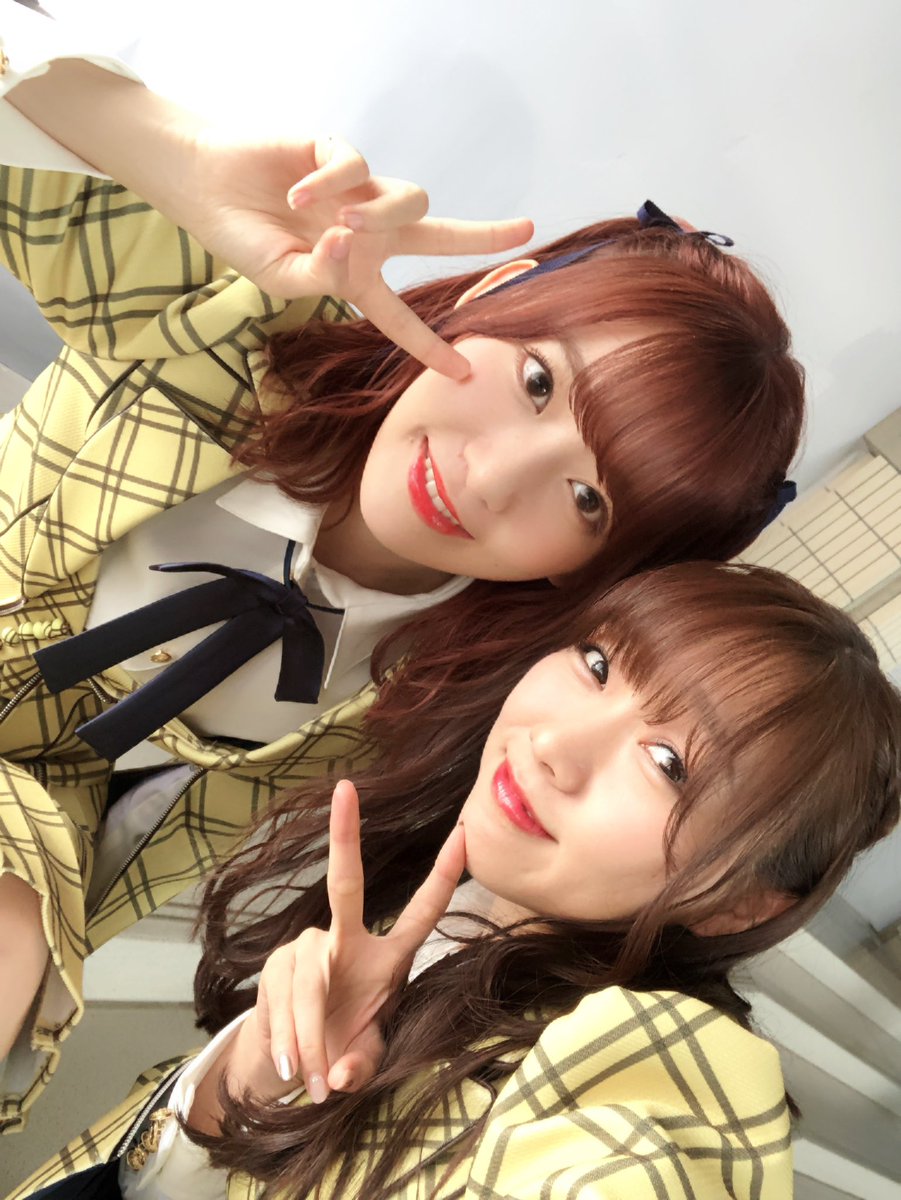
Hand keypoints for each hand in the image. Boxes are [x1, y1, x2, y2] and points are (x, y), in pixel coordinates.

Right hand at [189, 132, 533, 378]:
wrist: (206, 185)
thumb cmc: (244, 237)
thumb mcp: (281, 277)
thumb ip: (319, 275)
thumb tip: (351, 245)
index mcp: (356, 275)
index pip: (400, 319)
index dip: (430, 348)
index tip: (464, 372)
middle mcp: (368, 234)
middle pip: (438, 236)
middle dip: (482, 236)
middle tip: (525, 232)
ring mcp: (358, 193)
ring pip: (408, 201)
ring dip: (382, 215)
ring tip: (339, 224)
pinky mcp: (341, 155)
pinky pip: (356, 169)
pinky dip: (329, 184)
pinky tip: (296, 194)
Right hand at [236, 779, 464, 1104]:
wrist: (289, 1067)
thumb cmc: (339, 1050)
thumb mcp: (362, 1062)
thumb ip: (361, 1067)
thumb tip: (340, 1076)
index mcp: (387, 958)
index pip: (422, 912)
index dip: (443, 876)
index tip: (464, 833)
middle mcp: (347, 940)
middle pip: (345, 885)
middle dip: (345, 836)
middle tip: (345, 791)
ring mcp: (307, 947)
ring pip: (310, 980)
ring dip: (310, 1036)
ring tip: (311, 1081)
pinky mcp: (276, 964)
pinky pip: (284, 1000)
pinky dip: (288, 1041)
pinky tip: (291, 1064)